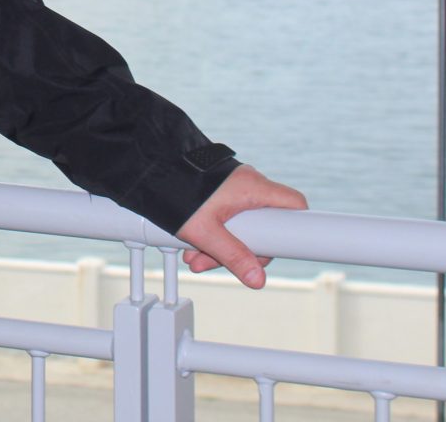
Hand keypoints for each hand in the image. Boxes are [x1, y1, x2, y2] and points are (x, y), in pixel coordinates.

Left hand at [175, 164, 306, 288]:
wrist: (151, 166)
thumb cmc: (176, 191)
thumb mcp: (205, 232)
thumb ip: (233, 256)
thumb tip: (257, 280)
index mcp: (254, 188)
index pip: (295, 204)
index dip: (294, 229)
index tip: (279, 249)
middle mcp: (249, 183)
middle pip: (264, 224)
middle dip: (241, 248)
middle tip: (216, 262)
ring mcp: (234, 186)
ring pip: (241, 224)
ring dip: (221, 245)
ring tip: (195, 258)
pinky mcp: (219, 190)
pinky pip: (227, 216)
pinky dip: (214, 232)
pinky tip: (194, 246)